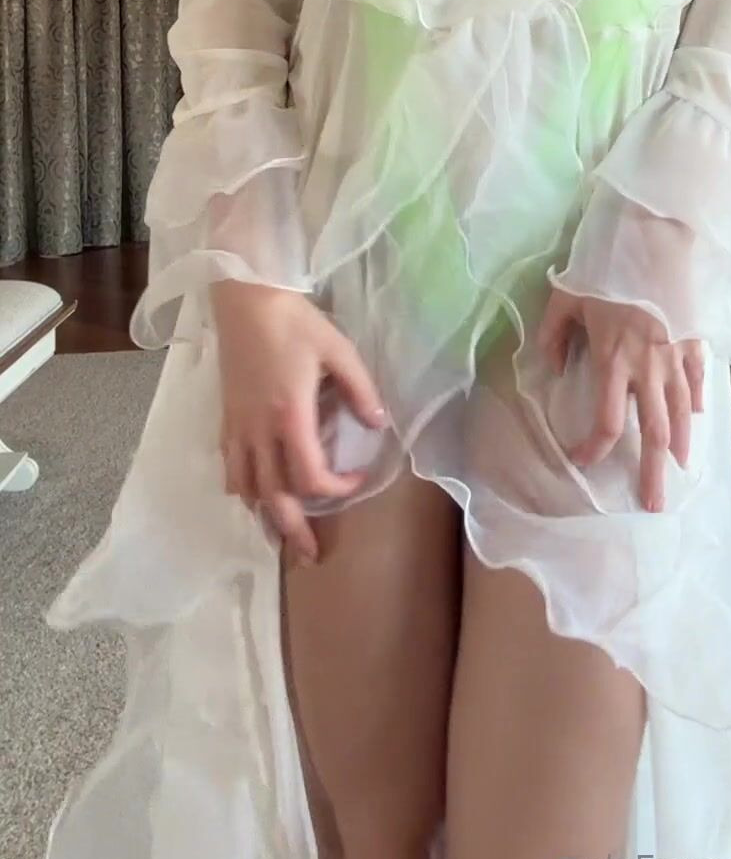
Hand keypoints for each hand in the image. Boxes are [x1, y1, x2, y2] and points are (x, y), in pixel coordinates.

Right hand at [210, 277, 387, 563]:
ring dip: (264, 515)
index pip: (309, 475)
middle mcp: (258, 430)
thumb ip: (361, 391)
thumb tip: (379, 425)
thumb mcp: (340, 352)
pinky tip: (252, 497)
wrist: (245, 301)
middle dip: (291, 530)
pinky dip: (241, 488)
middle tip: (309, 557)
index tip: (356, 483)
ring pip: (245, 487)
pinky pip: (229, 467)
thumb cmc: (296, 324)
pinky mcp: (224, 419)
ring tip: (280, 537)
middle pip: (272, 496)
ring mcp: (236, 427)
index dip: (335, 490)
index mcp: (290, 417)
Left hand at [531, 288, 706, 511]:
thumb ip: (553, 337)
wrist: (658, 241)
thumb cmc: (608, 268)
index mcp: (614, 362)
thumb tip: (551, 369)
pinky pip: (699, 378)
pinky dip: (699, 400)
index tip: (583, 460)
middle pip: (655, 432)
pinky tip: (699, 417)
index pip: (608, 423)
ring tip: (683, 470)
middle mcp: (649, 369)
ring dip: (683, 445)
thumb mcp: (566, 298)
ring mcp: (677, 356)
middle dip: (654, 473)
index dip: (595, 449)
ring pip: (683, 412)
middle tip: (655, 504)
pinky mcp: (695, 340)